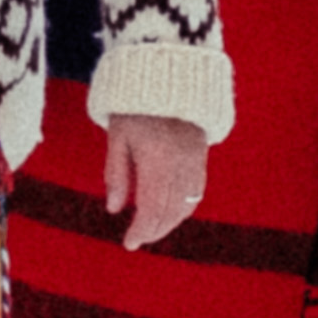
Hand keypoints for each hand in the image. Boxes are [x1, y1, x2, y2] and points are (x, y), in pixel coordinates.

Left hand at [103, 111, 210, 247]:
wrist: (168, 75)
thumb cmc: (135, 106)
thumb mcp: (117, 136)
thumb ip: (116, 173)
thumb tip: (114, 209)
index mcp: (156, 158)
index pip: (151, 207)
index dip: (141, 230)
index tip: (129, 243)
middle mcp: (180, 163)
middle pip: (170, 211)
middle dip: (154, 230)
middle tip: (137, 239)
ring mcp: (195, 160)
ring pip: (187, 205)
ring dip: (170, 222)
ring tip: (152, 229)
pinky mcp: (202, 156)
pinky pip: (197, 191)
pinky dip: (185, 208)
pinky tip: (172, 212)